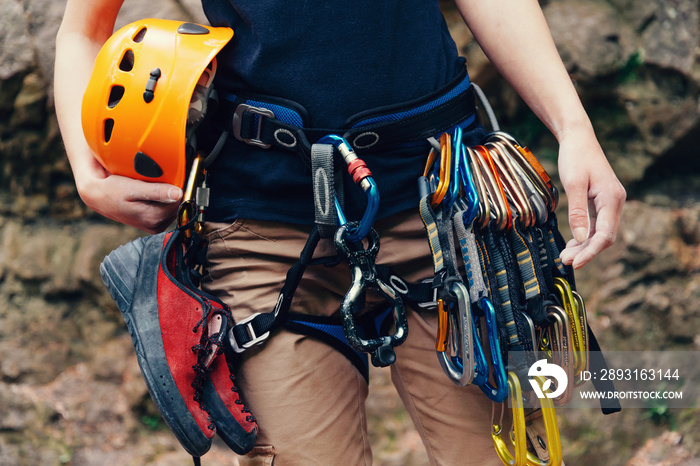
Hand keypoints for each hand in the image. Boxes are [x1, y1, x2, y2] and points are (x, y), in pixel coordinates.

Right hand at [76, 161, 182, 233]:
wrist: (97, 197)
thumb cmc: (111, 191)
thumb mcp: (133, 188)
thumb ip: (156, 191)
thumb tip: (178, 193)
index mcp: (153, 218)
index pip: (180, 201)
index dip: (177, 187)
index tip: (172, 177)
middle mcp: (155, 225)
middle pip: (177, 205)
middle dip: (172, 191)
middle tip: (157, 180)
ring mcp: (154, 225)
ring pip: (173, 207)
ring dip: (167, 195)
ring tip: (151, 187)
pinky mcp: (152, 222)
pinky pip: (166, 209)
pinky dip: (162, 199)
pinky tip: (151, 193)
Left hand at [556, 129, 625, 268]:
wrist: (579, 138)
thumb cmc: (575, 157)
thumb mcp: (573, 184)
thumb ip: (577, 212)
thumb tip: (581, 238)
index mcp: (612, 198)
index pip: (605, 234)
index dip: (590, 252)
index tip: (575, 263)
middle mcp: (616, 202)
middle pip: (604, 236)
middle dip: (586, 251)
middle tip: (565, 260)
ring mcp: (610, 202)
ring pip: (601, 232)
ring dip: (584, 245)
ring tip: (566, 255)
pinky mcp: (602, 201)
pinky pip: (597, 224)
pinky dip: (585, 235)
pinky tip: (573, 242)